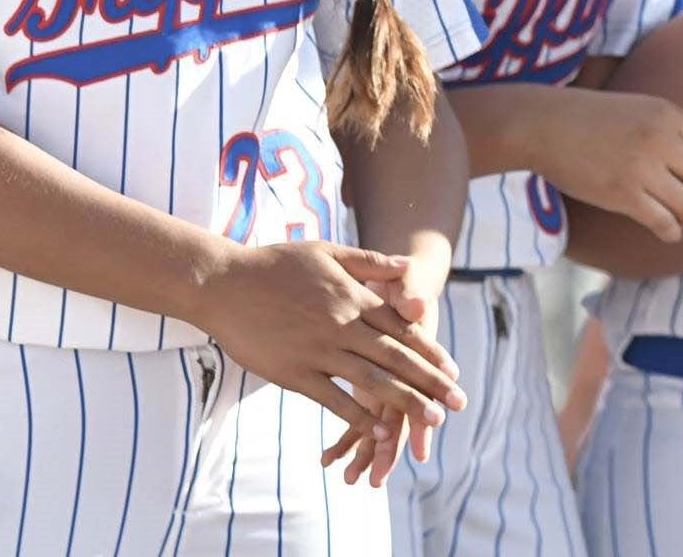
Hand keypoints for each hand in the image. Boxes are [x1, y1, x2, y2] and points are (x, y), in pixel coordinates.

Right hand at [192, 241, 464, 449]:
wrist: (224, 284)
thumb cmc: (275, 265)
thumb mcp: (326, 251)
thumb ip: (369, 261)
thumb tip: (406, 265)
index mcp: (352, 297)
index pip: (402, 329)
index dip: (430, 352)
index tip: (453, 372)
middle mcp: (342, 325)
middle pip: (396, 358)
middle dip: (431, 382)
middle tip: (458, 403)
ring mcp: (318, 350)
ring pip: (372, 381)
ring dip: (406, 402)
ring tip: (432, 420)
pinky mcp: (294, 373)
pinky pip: (332, 398)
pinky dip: (358, 416)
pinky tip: (379, 430)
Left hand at [321, 283, 446, 486]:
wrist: (394, 280)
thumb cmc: (398, 282)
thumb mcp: (404, 282)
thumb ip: (408, 293)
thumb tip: (417, 306)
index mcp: (411, 353)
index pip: (416, 393)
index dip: (419, 422)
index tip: (419, 455)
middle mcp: (399, 373)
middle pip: (396, 418)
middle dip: (388, 450)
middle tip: (375, 481)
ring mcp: (383, 380)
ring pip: (378, 423)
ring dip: (366, 451)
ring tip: (350, 480)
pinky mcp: (366, 381)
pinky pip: (358, 416)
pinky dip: (348, 437)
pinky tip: (328, 461)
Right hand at [533, 88, 682, 240]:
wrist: (546, 124)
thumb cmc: (593, 118)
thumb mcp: (641, 109)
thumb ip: (673, 130)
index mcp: (668, 115)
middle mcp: (660, 139)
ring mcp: (641, 167)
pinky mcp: (622, 194)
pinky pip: (662, 221)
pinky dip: (672, 232)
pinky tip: (668, 232)